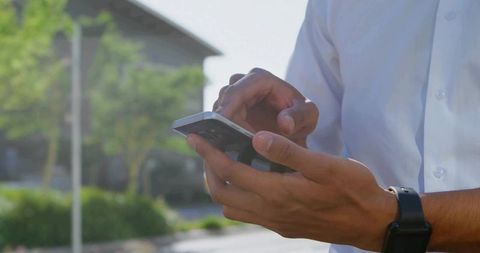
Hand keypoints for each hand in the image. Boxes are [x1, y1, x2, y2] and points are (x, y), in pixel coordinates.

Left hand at [187, 131, 396, 250]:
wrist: (371, 222)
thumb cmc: (353, 189)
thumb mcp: (325, 165)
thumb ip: (288, 152)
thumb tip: (256, 138)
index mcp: (277, 192)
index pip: (230, 171)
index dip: (209, 153)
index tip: (195, 137)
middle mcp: (270, 211)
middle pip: (223, 192)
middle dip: (209, 169)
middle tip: (207, 148)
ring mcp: (275, 222)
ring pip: (232, 205)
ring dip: (222, 184)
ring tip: (224, 162)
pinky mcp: (282, 226)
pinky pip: (247, 213)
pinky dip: (238, 195)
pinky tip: (249, 180)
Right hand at [213, 68, 317, 146]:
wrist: (294, 129)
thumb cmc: (302, 117)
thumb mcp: (308, 116)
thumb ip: (299, 117)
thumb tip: (284, 123)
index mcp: (260, 79)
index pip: (237, 90)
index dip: (228, 107)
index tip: (224, 124)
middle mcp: (241, 84)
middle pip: (222, 102)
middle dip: (220, 122)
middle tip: (222, 144)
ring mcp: (232, 99)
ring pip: (216, 113)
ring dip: (218, 131)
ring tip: (222, 153)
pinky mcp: (226, 114)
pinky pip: (216, 125)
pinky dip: (219, 138)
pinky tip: (222, 157)